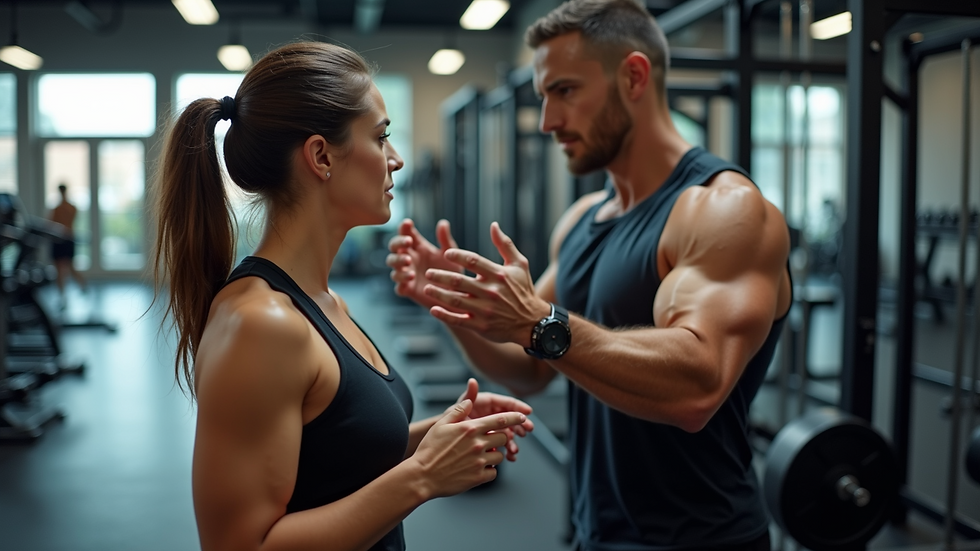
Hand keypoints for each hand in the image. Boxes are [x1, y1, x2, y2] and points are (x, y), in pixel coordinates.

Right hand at [386, 219, 461, 309]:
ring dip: (398, 261)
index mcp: (419, 247)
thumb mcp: (450, 254)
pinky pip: (399, 286)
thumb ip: (445, 240)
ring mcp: (407, 274)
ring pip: (394, 266)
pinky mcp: (408, 290)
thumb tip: (443, 223)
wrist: (456, 295)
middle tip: (408, 242)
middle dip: (398, 243)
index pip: (406, 234)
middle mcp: (410, 259)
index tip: (408, 223)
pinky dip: (402, 282)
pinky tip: (410, 279)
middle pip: (394, 248)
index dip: (404, 228)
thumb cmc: (452, 272)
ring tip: (408, 261)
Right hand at [411, 399, 527, 497]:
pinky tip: (475, 469)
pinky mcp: (478, 477)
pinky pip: (493, 472)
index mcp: (470, 428)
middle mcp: (477, 444)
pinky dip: (488, 471)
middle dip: (497, 439)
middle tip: (485, 443)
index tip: (523, 417)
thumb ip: (458, 411)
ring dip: (493, 456)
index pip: (500, 420)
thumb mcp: (441, 425)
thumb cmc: (430, 450)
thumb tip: (469, 401)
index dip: (514, 418)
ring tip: (477, 457)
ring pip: (500, 456)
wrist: (422, 476)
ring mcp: (479, 461)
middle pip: (502, 438)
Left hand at [424, 222, 550, 344]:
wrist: (532, 322)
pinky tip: (433, 310)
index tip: (446, 253)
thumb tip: (493, 225)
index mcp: (498, 275)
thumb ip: (505, 244)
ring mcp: (484, 310)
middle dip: (440, 276)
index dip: (457, 256)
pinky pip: (458, 321)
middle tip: (428, 273)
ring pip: (455, 301)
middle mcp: (490, 292)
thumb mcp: (520, 265)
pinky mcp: (481, 326)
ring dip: (438, 294)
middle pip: (459, 281)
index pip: (473, 261)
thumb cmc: (524, 290)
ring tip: (426, 288)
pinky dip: (444, 316)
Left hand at [457, 378, 533, 460]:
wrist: (443, 440)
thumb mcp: (459, 408)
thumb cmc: (449, 420)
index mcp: (488, 403)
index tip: (528, 412)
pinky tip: (510, 457)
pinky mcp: (492, 441)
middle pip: (512, 418)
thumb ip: (469, 396)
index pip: (507, 403)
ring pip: (509, 432)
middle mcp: (493, 415)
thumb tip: (472, 381)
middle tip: (528, 430)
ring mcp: (493, 428)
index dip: (519, 407)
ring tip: (514, 449)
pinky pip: (503, 444)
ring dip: (514, 440)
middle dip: (521, 424)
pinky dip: (508, 450)